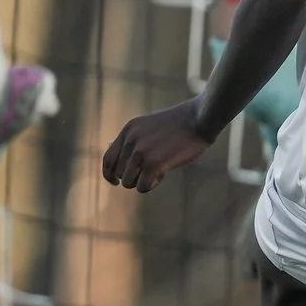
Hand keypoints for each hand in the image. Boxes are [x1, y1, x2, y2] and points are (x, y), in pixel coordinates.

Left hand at [101, 99, 215, 192]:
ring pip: (129, 182)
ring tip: (158, 172)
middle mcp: (130, 141)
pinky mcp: (153, 164)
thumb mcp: (150, 127)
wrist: (198, 119)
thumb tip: (123, 165)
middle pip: (119, 173)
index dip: (109, 174)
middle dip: (132, 178)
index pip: (107, 158)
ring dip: (142, 182)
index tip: (116, 182)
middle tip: (150, 173)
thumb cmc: (179, 125)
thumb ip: (135, 142)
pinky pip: (143, 186)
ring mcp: (140, 152)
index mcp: (128, 130)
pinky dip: (151, 185)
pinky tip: (163, 174)